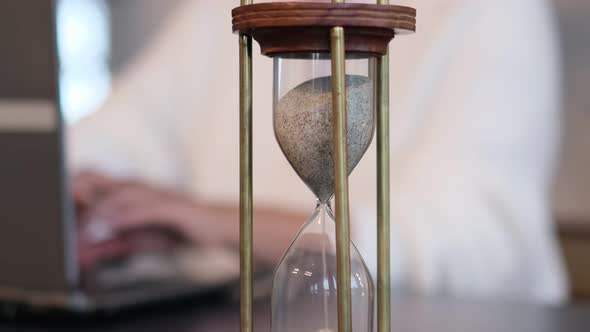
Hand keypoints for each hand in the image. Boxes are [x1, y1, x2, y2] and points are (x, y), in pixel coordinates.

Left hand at [73, 172, 227, 266]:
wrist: (216, 228)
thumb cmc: (177, 229)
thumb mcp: (138, 239)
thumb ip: (111, 244)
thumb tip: (82, 252)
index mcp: (130, 191)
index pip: (92, 180)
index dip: (71, 191)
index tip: (57, 211)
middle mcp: (141, 188)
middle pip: (99, 179)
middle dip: (76, 194)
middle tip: (62, 216)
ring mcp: (157, 195)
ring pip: (119, 196)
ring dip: (98, 214)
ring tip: (83, 232)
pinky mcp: (172, 207)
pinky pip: (144, 209)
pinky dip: (125, 218)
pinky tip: (111, 227)